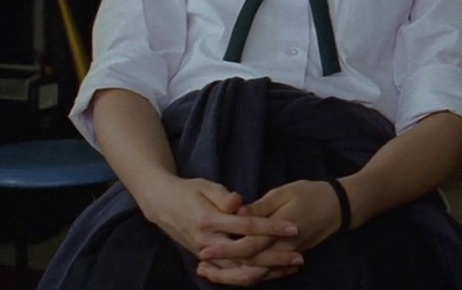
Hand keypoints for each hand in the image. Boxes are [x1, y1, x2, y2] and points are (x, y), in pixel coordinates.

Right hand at [136, 175, 302, 277]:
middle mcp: (208, 242)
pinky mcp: (207, 260)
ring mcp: (206, 254)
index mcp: (209, 220)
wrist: (161, 205)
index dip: (271, 228)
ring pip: (239, 271)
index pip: (247, 226)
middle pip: (247, 256)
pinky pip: (231, 273)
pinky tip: (270, 272)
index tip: (293, 227)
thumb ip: (222, 196)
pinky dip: (251, 275)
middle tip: (299, 257)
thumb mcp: (204, 186)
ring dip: (266, 271)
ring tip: (290, 268)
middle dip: (275, 258)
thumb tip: (238, 202)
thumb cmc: (187, 191)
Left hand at [198, 180, 341, 267]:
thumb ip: (260, 207)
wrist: (339, 207)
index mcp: (278, 231)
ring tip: (211, 273)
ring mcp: (286, 255)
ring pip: (257, 274)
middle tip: (201, 268)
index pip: (247, 246)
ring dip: (233, 276)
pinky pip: (267, 273)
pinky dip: (249, 275)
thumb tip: (237, 213)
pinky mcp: (288, 256)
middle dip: (223, 270)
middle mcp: (282, 248)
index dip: (225, 250)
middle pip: (249, 268)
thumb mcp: (284, 193)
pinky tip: (233, 273)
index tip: (203, 251)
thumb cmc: (310, 194)